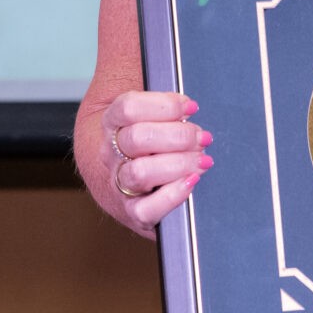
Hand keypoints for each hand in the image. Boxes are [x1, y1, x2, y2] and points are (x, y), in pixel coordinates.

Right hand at [89, 91, 211, 236]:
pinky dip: (173, 195)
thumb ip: (162, 101)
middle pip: (138, 138)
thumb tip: (187, 102)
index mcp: (112, 123)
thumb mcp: (146, 114)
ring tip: (201, 159)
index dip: (165, 105)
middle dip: (178, 136)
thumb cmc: (144, 143)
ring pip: (141, 172)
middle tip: (201, 137)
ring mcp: (118, 184)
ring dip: (179, 163)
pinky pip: (147, 209)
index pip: (128, 108)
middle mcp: (110, 153)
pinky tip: (190, 181)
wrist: (117, 182)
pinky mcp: (133, 212)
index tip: (191, 107)